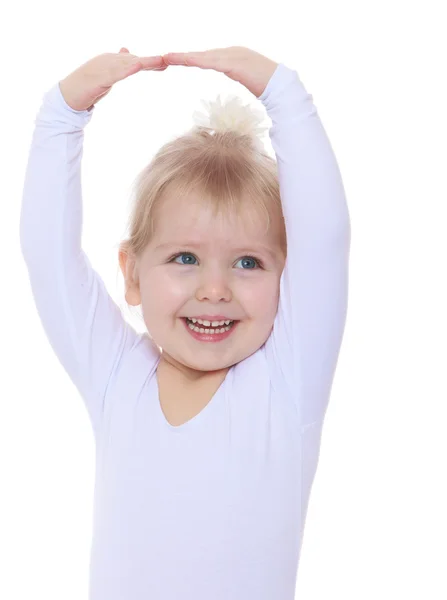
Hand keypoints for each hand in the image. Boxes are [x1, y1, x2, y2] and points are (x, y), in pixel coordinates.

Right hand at [59, 48, 167, 111]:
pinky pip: (116, 72)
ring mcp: (104, 67)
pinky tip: (137, 66)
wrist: (68, 96)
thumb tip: (127, 51)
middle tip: (168, 62)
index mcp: (112, 61)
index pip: (134, 61)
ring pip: (128, 64)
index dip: (150, 62)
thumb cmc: (87, 87)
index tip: (165, 64)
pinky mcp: (99, 78)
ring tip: (160, 62)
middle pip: (134, 60)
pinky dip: (127, 69)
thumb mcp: (106, 75)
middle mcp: (109, 60)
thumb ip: (118, 66)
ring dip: (145, 62)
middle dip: (151, 61)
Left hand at [162, 46, 277, 97]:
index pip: (207, 58)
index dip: (191, 59)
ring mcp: (232, 55)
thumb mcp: (248, 84)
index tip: (176, 60)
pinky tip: (184, 61)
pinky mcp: (232, 62)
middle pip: (201, 55)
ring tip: (167, 57)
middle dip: (183, 56)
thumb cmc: (267, 89)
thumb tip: (231, 93)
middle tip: (164, 57)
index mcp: (233, 57)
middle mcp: (231, 52)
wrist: (281, 85)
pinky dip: (195, 60)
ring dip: (184, 57)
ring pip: (202, 56)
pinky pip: (210, 61)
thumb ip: (238, 81)